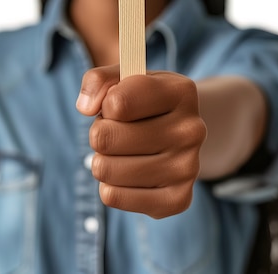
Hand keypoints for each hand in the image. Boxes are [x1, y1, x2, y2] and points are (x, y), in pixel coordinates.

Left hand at [76, 65, 206, 218]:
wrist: (180, 132)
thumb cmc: (143, 101)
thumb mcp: (124, 77)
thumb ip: (98, 79)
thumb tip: (86, 108)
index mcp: (181, 92)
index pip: (117, 103)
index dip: (105, 105)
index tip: (114, 104)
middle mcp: (191, 129)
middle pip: (105, 138)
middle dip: (99, 133)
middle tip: (114, 130)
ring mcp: (188, 167)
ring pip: (106, 170)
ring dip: (103, 160)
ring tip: (121, 151)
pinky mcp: (178, 199)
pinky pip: (114, 197)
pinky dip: (110, 186)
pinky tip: (128, 173)